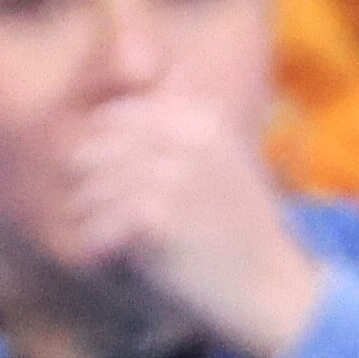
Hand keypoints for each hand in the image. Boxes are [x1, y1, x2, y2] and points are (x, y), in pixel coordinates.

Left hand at [58, 83, 326, 357]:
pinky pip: (95, 226)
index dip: (99, 154)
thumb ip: (189, 120)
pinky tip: (116, 259)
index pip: (114, 117)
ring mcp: (171, 176)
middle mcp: (185, 138)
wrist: (271, 287)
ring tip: (116, 242)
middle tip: (107, 218)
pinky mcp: (156, 219)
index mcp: (200, 118)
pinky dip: (97, 249)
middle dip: (89, 187)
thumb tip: (171, 70)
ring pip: (87, 191)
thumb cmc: (242, 230)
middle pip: (91, 151)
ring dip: (92, 222)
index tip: (112, 186)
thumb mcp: (225, 159)